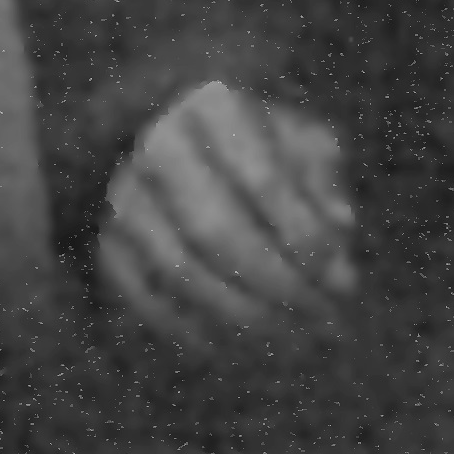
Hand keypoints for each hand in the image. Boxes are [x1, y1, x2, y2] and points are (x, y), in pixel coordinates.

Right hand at [97, 80, 358, 349]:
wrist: (175, 140)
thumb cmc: (261, 143)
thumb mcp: (301, 141)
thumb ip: (324, 183)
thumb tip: (341, 233)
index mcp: (214, 107)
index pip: (263, 181)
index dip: (305, 236)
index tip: (344, 278)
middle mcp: (159, 148)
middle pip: (217, 232)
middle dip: (276, 285)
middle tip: (323, 321)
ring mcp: (125, 199)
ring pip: (182, 273)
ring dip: (243, 318)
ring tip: (295, 342)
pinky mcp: (109, 247)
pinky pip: (151, 301)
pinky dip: (198, 332)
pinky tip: (244, 347)